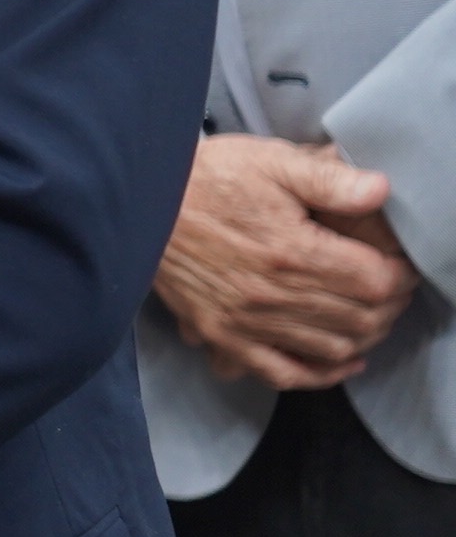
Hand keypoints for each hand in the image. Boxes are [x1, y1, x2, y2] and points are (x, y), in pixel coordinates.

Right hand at [156, 136, 409, 389]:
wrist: (136, 204)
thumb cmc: (203, 180)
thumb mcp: (268, 161)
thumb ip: (328, 177)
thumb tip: (381, 190)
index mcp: (291, 251)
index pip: (376, 281)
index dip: (400, 273)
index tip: (399, 261)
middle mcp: (272, 295)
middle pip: (362, 319)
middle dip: (389, 304)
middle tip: (390, 285)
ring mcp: (247, 322)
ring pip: (332, 348)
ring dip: (365, 335)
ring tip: (371, 313)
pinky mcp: (223, 336)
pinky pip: (283, 372)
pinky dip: (320, 375)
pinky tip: (342, 361)